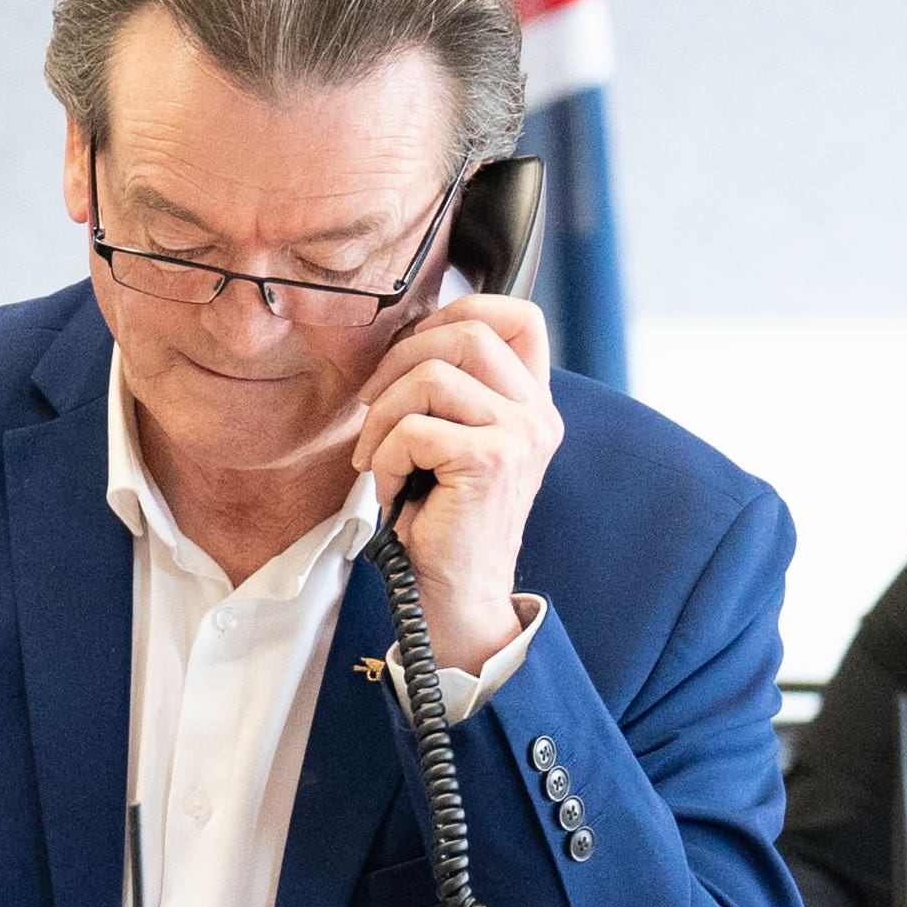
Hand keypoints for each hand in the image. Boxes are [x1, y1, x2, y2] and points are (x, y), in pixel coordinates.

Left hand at [354, 285, 562, 675]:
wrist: (455, 597)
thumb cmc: (442, 524)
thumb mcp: (452, 446)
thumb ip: (451, 394)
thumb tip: (401, 341)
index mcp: (532, 402)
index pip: (519, 316)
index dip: (462, 309)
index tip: (414, 347)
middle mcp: (536, 413)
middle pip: (467, 331)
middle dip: (399, 361)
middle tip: (370, 407)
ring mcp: (519, 434)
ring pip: (433, 375)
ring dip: (384, 416)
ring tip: (377, 459)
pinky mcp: (490, 461)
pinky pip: (414, 429)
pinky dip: (384, 459)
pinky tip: (391, 491)